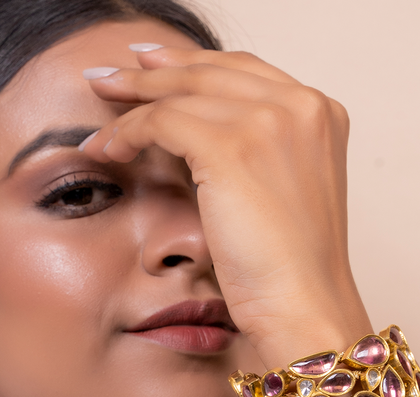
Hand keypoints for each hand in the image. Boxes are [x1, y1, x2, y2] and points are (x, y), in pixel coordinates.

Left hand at [82, 45, 371, 361]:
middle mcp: (301, 106)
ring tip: (100, 111)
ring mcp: (269, 122)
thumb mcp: (281, 196)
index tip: (153, 65)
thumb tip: (202, 138)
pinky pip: (160, 122)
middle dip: (152, 70)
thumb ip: (256, 156)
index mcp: (320, 115)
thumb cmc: (292, 272)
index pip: (243, 72)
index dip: (193, 65)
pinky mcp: (232, 147)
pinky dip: (128, 133)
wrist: (304, 308)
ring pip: (180, 93)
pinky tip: (108, 149)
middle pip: (210, 71)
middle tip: (112, 75)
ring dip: (132, 104)